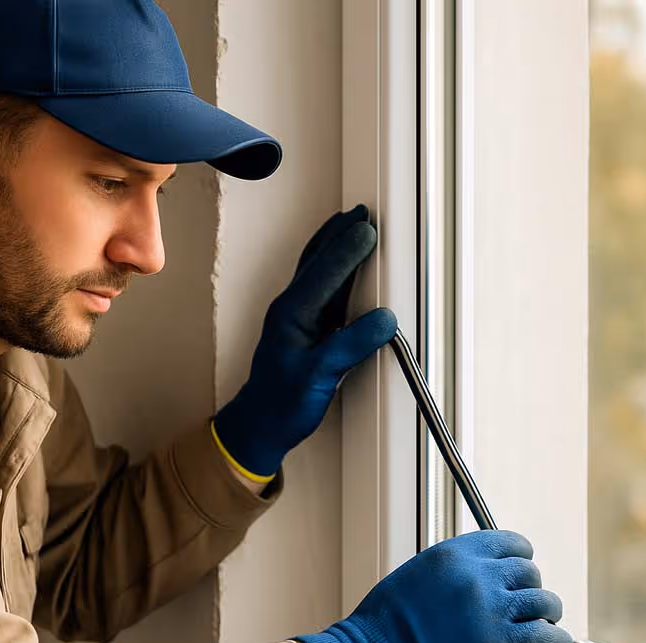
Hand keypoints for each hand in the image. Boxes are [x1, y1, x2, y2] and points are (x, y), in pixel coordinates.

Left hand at [213, 204, 397, 477]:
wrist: (261, 425)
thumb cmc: (281, 404)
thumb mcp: (318, 376)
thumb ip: (349, 345)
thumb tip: (384, 319)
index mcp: (291, 314)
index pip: (324, 272)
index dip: (348, 249)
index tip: (369, 229)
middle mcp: (291, 310)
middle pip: (317, 260)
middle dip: (339, 234)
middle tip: (363, 213)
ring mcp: (297, 318)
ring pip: (318, 271)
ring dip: (336, 246)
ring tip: (355, 227)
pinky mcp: (305, 330)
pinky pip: (323, 289)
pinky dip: (336, 270)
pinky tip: (348, 269)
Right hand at [294, 530, 572, 642]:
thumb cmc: (386, 624)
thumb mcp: (416, 577)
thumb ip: (450, 572)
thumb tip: (473, 577)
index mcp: (453, 553)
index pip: (505, 541)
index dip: (520, 555)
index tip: (523, 564)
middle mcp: (476, 573)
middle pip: (527, 571)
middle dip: (530, 586)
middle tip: (529, 600)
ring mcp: (491, 607)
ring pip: (543, 600)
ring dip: (547, 611)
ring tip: (548, 620)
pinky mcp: (500, 642)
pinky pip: (545, 635)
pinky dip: (557, 640)